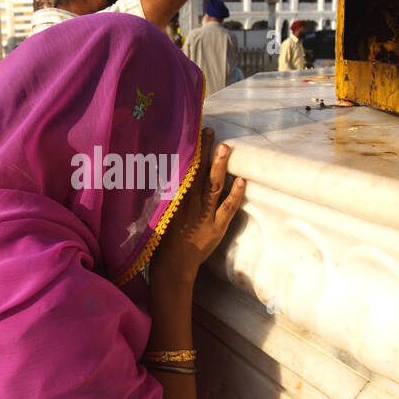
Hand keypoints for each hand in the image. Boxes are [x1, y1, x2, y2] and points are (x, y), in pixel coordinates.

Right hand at [150, 128, 245, 283]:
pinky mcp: (217, 227)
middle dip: (204, 152)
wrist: (172, 266)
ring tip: (225, 148)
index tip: (191, 135)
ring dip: (219, 166)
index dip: (188, 153)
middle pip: (197, 173)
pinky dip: (235, 194)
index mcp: (172, 200)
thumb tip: (163, 175)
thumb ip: (162, 197)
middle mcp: (188, 204)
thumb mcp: (156, 215)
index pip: (181, 171)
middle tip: (210, 132)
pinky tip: (241, 180)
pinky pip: (228, 208)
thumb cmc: (161, 241)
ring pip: (213, 186)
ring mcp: (204, 215)